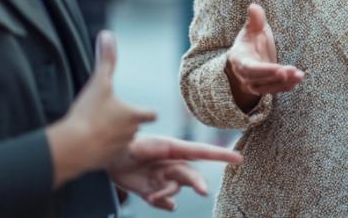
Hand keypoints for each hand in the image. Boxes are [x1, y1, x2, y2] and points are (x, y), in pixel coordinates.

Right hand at [47, 31, 157, 186]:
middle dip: (126, 125)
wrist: (74, 147)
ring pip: (122, 143)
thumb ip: (106, 59)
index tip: (145, 111)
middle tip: (110, 119)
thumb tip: (107, 34)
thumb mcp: (99, 82)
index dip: (146, 111)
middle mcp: (132, 133)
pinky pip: (109, 157)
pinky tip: (90, 147)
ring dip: (114, 139)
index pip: (150, 114)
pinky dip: (102, 153)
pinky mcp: (108, 164)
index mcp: (134, 114)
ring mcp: (120, 150)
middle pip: (134, 128)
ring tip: (98, 133)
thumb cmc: (89, 113)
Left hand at [109, 135, 242, 210]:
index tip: (239, 159)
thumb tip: (178, 145)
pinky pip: (164, 201)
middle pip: (191, 176)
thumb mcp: (147, 144)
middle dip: (198, 183)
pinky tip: (160, 201)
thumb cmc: (129, 144)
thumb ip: (164, 151)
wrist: (109, 156)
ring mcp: (162, 178)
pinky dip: (164, 203)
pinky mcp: (151, 190)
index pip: (203, 152)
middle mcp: (171, 164)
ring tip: (153, 195)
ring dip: (167, 194)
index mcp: (174, 149)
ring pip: (176, 190)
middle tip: (204, 191)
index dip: (222, 155)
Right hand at [225, 4, 303, 111]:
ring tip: (299, 76)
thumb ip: (254, 19)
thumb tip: (254, 7)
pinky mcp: (263, 87)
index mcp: (239, 59)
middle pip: (259, 80)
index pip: (250, 68)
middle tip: (293, 72)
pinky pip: (273, 90)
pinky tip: (295, 82)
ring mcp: (253, 83)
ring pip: (268, 87)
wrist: (248, 53)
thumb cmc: (251, 39)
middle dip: (276, 77)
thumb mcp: (252, 28)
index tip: (280, 70)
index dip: (265, 70)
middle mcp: (244, 75)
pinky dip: (284, 87)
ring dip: (284, 83)